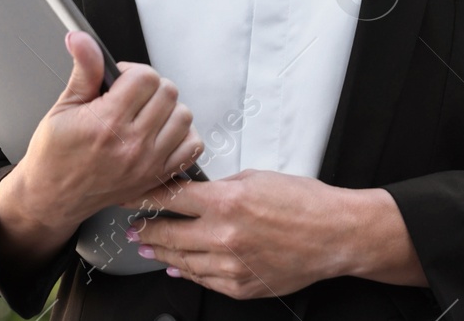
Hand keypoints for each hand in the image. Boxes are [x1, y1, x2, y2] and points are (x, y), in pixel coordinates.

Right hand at [9, 31, 203, 230]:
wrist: (52, 198)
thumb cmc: (54, 156)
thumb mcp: (62, 108)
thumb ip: (84, 71)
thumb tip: (82, 39)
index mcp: (106, 123)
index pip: (146, 77)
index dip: (133, 73)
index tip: (120, 81)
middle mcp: (132, 144)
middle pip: (168, 92)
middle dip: (150, 88)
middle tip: (130, 98)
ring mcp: (148, 162)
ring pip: (184, 116)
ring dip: (168, 110)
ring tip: (144, 115)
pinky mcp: (158, 176)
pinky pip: (193, 146)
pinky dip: (183, 136)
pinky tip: (161, 133)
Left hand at [131, 171, 371, 298]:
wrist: (335, 234)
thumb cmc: (305, 202)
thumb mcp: (258, 178)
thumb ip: (223, 187)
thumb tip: (199, 193)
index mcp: (226, 202)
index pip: (169, 198)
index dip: (143, 197)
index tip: (129, 196)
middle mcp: (223, 235)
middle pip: (167, 234)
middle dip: (145, 229)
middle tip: (131, 226)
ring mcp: (230, 265)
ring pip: (180, 260)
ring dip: (160, 252)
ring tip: (148, 246)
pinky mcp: (239, 286)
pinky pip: (202, 279)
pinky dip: (186, 271)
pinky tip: (178, 266)